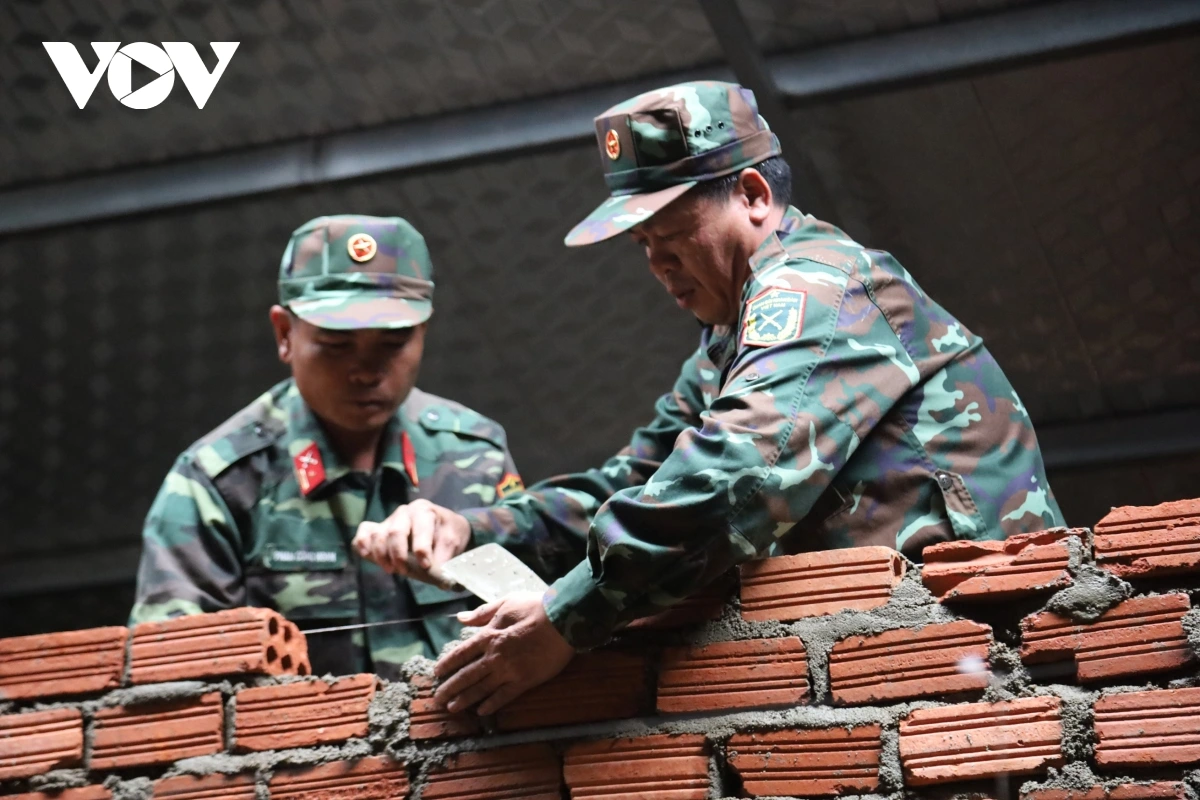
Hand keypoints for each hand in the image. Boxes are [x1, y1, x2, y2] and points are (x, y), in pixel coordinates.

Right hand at [353, 499, 470, 577]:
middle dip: (399, 555)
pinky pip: (365, 531)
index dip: (422, 549)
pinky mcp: (378, 528)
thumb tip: (441, 578)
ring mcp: (390, 519)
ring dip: (381, 555)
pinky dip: (361, 542)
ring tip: (391, 570)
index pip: (419, 529)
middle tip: (404, 571)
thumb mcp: (453, 542)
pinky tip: (365, 554)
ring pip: (378, 534)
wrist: (444, 528)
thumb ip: (445, 556)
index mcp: (424, 511)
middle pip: (395, 532)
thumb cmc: (448, 533)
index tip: (425, 565)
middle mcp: (405, 512)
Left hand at [433, 591, 574, 714]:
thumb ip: (482, 613)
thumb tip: (460, 618)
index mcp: (489, 635)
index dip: (447, 664)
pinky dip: (491, 705)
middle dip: (450, 688)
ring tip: (452, 708)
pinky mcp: (525, 681)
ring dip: (464, 700)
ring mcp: (509, 671)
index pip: (461, 654)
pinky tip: (481, 711)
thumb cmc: (535, 607)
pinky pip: (504, 696)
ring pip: (481, 689)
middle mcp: (494, 656)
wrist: (564, 619)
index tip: (436, 672)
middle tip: (437, 698)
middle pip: (466, 675)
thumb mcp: (506, 602)